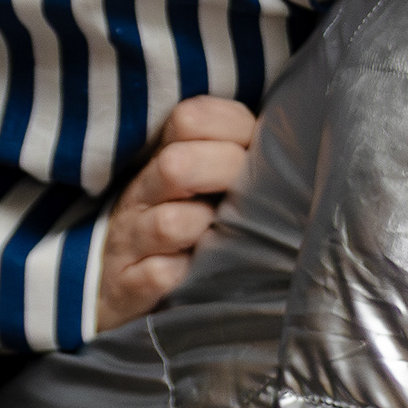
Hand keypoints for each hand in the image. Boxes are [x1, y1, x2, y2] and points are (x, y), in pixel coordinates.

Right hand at [96, 94, 259, 329]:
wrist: (118, 290)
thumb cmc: (182, 225)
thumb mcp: (199, 180)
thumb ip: (233, 149)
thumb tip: (289, 133)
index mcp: (160, 158)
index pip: (190, 118)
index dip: (233, 129)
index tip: (252, 151)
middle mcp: (141, 195)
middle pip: (177, 165)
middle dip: (226, 174)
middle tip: (247, 196)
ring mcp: (131, 241)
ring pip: (171, 222)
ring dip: (204, 228)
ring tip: (218, 237)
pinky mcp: (126, 287)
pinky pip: (157, 275)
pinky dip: (180, 274)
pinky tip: (193, 275)